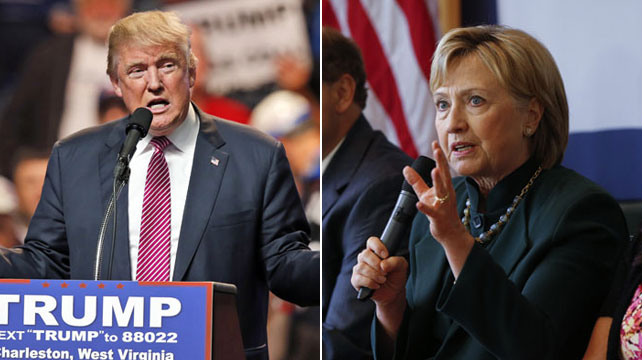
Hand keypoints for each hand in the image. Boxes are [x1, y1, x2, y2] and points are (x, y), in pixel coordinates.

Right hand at [351, 237, 407, 306]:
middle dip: (376, 264)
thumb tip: (383, 264)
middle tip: (385, 272)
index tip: (386, 255)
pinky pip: (359, 278)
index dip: (377, 246)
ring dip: (374, 275)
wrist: (393, 293)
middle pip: (365, 254)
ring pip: (361, 267)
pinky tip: (377, 286)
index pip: (371, 241)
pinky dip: (370, 283)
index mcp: (375, 251)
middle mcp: (365, 258)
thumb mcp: (401, 267)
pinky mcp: (356, 280)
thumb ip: (395, 262)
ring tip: (383, 280)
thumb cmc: (396, 276)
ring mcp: (359, 269)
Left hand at [403, 141, 473, 277]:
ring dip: (438, 181)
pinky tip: (418, 204)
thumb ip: (416, 181)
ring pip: (441, 191)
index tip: (435, 143)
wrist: (450, 232)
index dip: (438, 156)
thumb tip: (405, 167)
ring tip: (434, 171)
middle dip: (441, 163)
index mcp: (444, 186)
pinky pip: (431, 211)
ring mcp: (443, 205)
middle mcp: (446, 193)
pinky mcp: (438, 217)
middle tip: (438, 150)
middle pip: (443, 176)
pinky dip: (425, 207)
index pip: (442, 169)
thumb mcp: (425, 194)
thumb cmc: (438, 211)